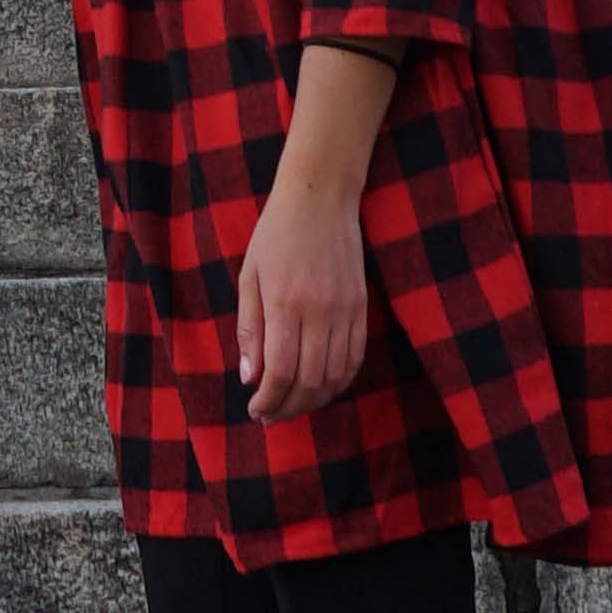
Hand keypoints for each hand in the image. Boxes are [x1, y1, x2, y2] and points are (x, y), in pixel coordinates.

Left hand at [235, 167, 372, 410]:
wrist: (320, 196)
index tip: (256, 410)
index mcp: (284, 303)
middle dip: (289, 407)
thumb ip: (249, 329)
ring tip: (294, 405)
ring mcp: (345, 310)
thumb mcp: (249, 276)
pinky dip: (340, 380)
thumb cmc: (275, 233)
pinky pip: (356, 357)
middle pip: (310, 381)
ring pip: (336, 375)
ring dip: (314, 400)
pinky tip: (323, 387)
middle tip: (272, 415)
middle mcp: (319, 311)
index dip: (268, 400)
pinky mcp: (362, 306)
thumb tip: (250, 378)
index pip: (280, 372)